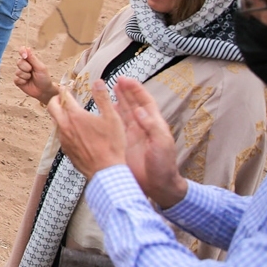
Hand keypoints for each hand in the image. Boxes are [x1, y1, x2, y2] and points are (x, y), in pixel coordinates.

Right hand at [14, 47, 56, 104]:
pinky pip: (16, 79)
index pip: (23, 51)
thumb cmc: (44, 78)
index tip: (25, 56)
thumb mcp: (40, 67)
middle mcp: (24, 65)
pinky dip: (22, 81)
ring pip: (18, 72)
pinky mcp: (18, 81)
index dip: (22, 52)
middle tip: (32, 71)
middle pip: (19, 62)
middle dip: (26, 68)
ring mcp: (20, 73)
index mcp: (30, 60)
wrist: (44, 91)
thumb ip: (32, 58)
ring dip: (26, 76)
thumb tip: (27, 48)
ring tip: (31, 78)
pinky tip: (27, 83)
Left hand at [46, 80, 125, 180]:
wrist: (105, 170)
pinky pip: (61, 134)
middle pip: (51, 107)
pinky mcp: (65, 149)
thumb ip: (103, 98)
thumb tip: (98, 81)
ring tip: (68, 112)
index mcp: (75, 116)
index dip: (65, 90)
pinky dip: (64, 128)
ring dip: (59, 114)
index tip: (66, 86)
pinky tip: (73, 130)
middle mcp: (65, 126)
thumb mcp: (112, 118)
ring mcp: (63, 138)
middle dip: (55, 99)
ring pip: (55, 121)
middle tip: (61, 97)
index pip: (64, 97)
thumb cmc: (111, 144)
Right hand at [112, 77, 187, 208]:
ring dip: (117, 102)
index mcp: (153, 125)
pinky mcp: (122, 145)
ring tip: (108, 91)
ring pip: (123, 114)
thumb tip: (139, 110)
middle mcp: (142, 128)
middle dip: (125, 92)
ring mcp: (132, 136)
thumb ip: (151, 126)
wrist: (158, 187)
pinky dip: (109, 118)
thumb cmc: (164, 166)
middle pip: (133, 105)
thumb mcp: (162, 144)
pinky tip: (102, 112)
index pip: (145, 102)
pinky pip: (114, 128)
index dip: (136, 90)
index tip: (126, 80)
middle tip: (116, 80)